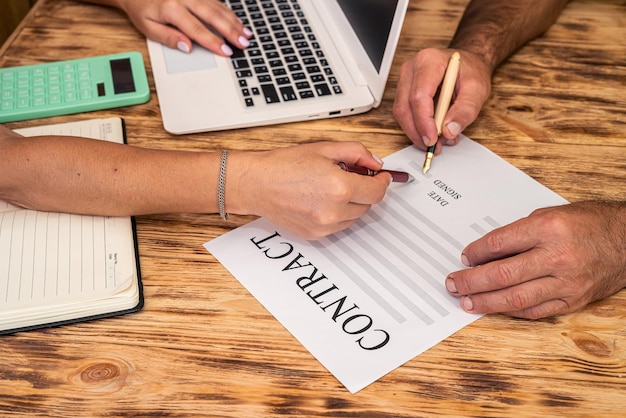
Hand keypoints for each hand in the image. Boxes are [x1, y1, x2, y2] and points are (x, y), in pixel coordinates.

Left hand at [114, 0, 251, 55]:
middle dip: (231, 30)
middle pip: (212, 16)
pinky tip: (237, 21)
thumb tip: (187, 47)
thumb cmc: (142, 8)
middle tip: (243, 43)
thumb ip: (168, 37)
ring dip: (234, 21)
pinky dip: (228, 12)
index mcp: (171, 9)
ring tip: (246, 34)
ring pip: (218, 7)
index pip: (196, 29)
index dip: (213, 41)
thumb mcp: (148, 27)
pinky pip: (216, 1)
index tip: (226, 51)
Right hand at [228, 142, 391, 239]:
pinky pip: (338, 225)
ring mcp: (324, 226)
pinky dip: (338, 214)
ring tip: (331, 187)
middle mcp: (333, 211)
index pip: (377, 192)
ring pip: (354, 217)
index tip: (382, 176)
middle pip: (367, 205)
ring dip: (352, 203)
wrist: (256, 184)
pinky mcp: (314, 235)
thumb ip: (356, 153)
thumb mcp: (324, 148)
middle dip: (365, 190)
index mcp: (339, 187)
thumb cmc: (284, 165)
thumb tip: (375, 163)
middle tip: (351, 176)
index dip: (383, 182)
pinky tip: (321, 199)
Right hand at [393, 48, 491, 151]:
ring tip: (438, 139)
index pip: (418, 96)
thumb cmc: (470, 71)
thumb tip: (449, 130)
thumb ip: (466, 110)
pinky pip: (404, 114)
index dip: (423, 122)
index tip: (432, 139)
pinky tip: (432, 132)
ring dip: (417, 132)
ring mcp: (405, 80)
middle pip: (404, 107)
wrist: (467, 64)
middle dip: (418, 132)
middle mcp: (411, 69)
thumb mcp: (477, 89)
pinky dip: (416, 127)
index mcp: (429, 62)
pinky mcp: (404, 91)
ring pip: (401, 113)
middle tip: (434, 146)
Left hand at [445, 201, 625, 318]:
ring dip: (485, 302)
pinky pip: (535, 310)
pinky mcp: (573, 300)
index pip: (499, 243)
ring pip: (515, 298)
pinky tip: (494, 308)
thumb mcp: (551, 215)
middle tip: (453, 283)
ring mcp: (565, 282)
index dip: (476, 252)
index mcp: (548, 228)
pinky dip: (511, 310)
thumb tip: (486, 253)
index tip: (464, 257)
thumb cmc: (589, 223)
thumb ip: (519, 233)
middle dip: (471, 281)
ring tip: (466, 301)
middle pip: (501, 274)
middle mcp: (556, 256)